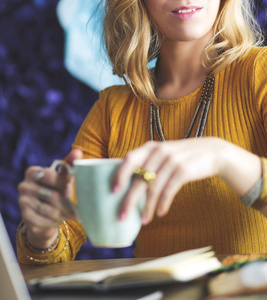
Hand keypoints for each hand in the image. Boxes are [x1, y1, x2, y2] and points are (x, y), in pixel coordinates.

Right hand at [18, 148, 82, 247]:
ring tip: (68, 213)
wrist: (47, 215)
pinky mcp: (25, 216)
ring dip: (62, 213)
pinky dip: (55, 222)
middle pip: (52, 195)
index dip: (65, 184)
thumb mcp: (63, 178)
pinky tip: (58, 219)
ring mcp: (22, 201)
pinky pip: (45, 220)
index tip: (72, 189)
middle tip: (75, 207)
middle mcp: (24, 185)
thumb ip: (69, 164)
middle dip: (66, 203)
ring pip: (50, 210)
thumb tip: (78, 151)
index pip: (51, 176)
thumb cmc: (57, 191)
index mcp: (33, 172)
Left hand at [114, 138, 260, 224]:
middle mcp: (159, 152)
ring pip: (153, 189)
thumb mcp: (164, 153)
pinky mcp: (183, 170)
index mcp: (151, 147)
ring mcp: (171, 161)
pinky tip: (160, 213)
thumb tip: (129, 184)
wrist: (212, 152)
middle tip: (122, 216)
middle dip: (129, 200)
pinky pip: (168, 191)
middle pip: (139, 178)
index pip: (129, 159)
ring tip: (144, 221)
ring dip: (147, 207)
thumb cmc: (182, 156)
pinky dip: (162, 204)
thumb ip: (148, 162)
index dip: (119, 175)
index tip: (113, 191)